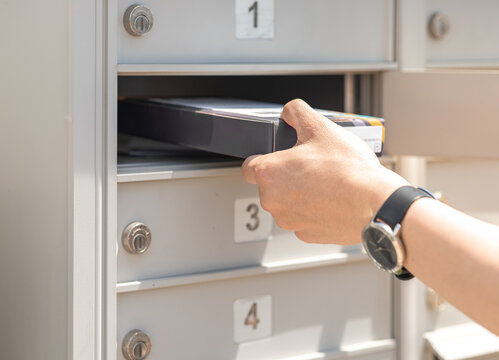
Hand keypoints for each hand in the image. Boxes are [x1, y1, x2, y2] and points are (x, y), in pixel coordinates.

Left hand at [241, 99, 407, 244]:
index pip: (249, 166)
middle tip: (311, 164)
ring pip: (287, 202)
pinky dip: (314, 209)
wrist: (375, 205)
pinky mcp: (306, 234)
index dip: (264, 157)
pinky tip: (331, 198)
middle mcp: (272, 201)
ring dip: (299, 193)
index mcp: (269, 174)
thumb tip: (290, 111)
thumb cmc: (348, 171)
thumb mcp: (321, 127)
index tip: (278, 155)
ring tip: (325, 180)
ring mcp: (289, 220)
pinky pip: (303, 218)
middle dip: (286, 174)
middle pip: (270, 184)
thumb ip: (297, 112)